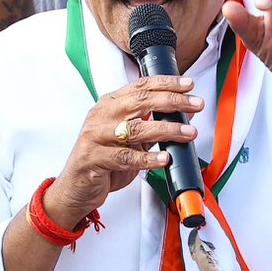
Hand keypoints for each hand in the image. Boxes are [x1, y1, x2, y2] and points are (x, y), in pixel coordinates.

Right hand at [47, 77, 205, 228]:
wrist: (76, 187)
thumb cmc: (103, 159)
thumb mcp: (130, 138)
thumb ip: (152, 124)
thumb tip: (183, 113)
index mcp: (109, 105)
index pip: (140, 86)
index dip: (166, 83)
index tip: (189, 86)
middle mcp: (101, 117)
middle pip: (140, 102)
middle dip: (172, 101)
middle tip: (195, 104)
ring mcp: (96, 137)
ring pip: (135, 129)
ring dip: (166, 130)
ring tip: (187, 133)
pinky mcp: (94, 158)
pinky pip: (126, 157)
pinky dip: (148, 158)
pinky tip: (164, 158)